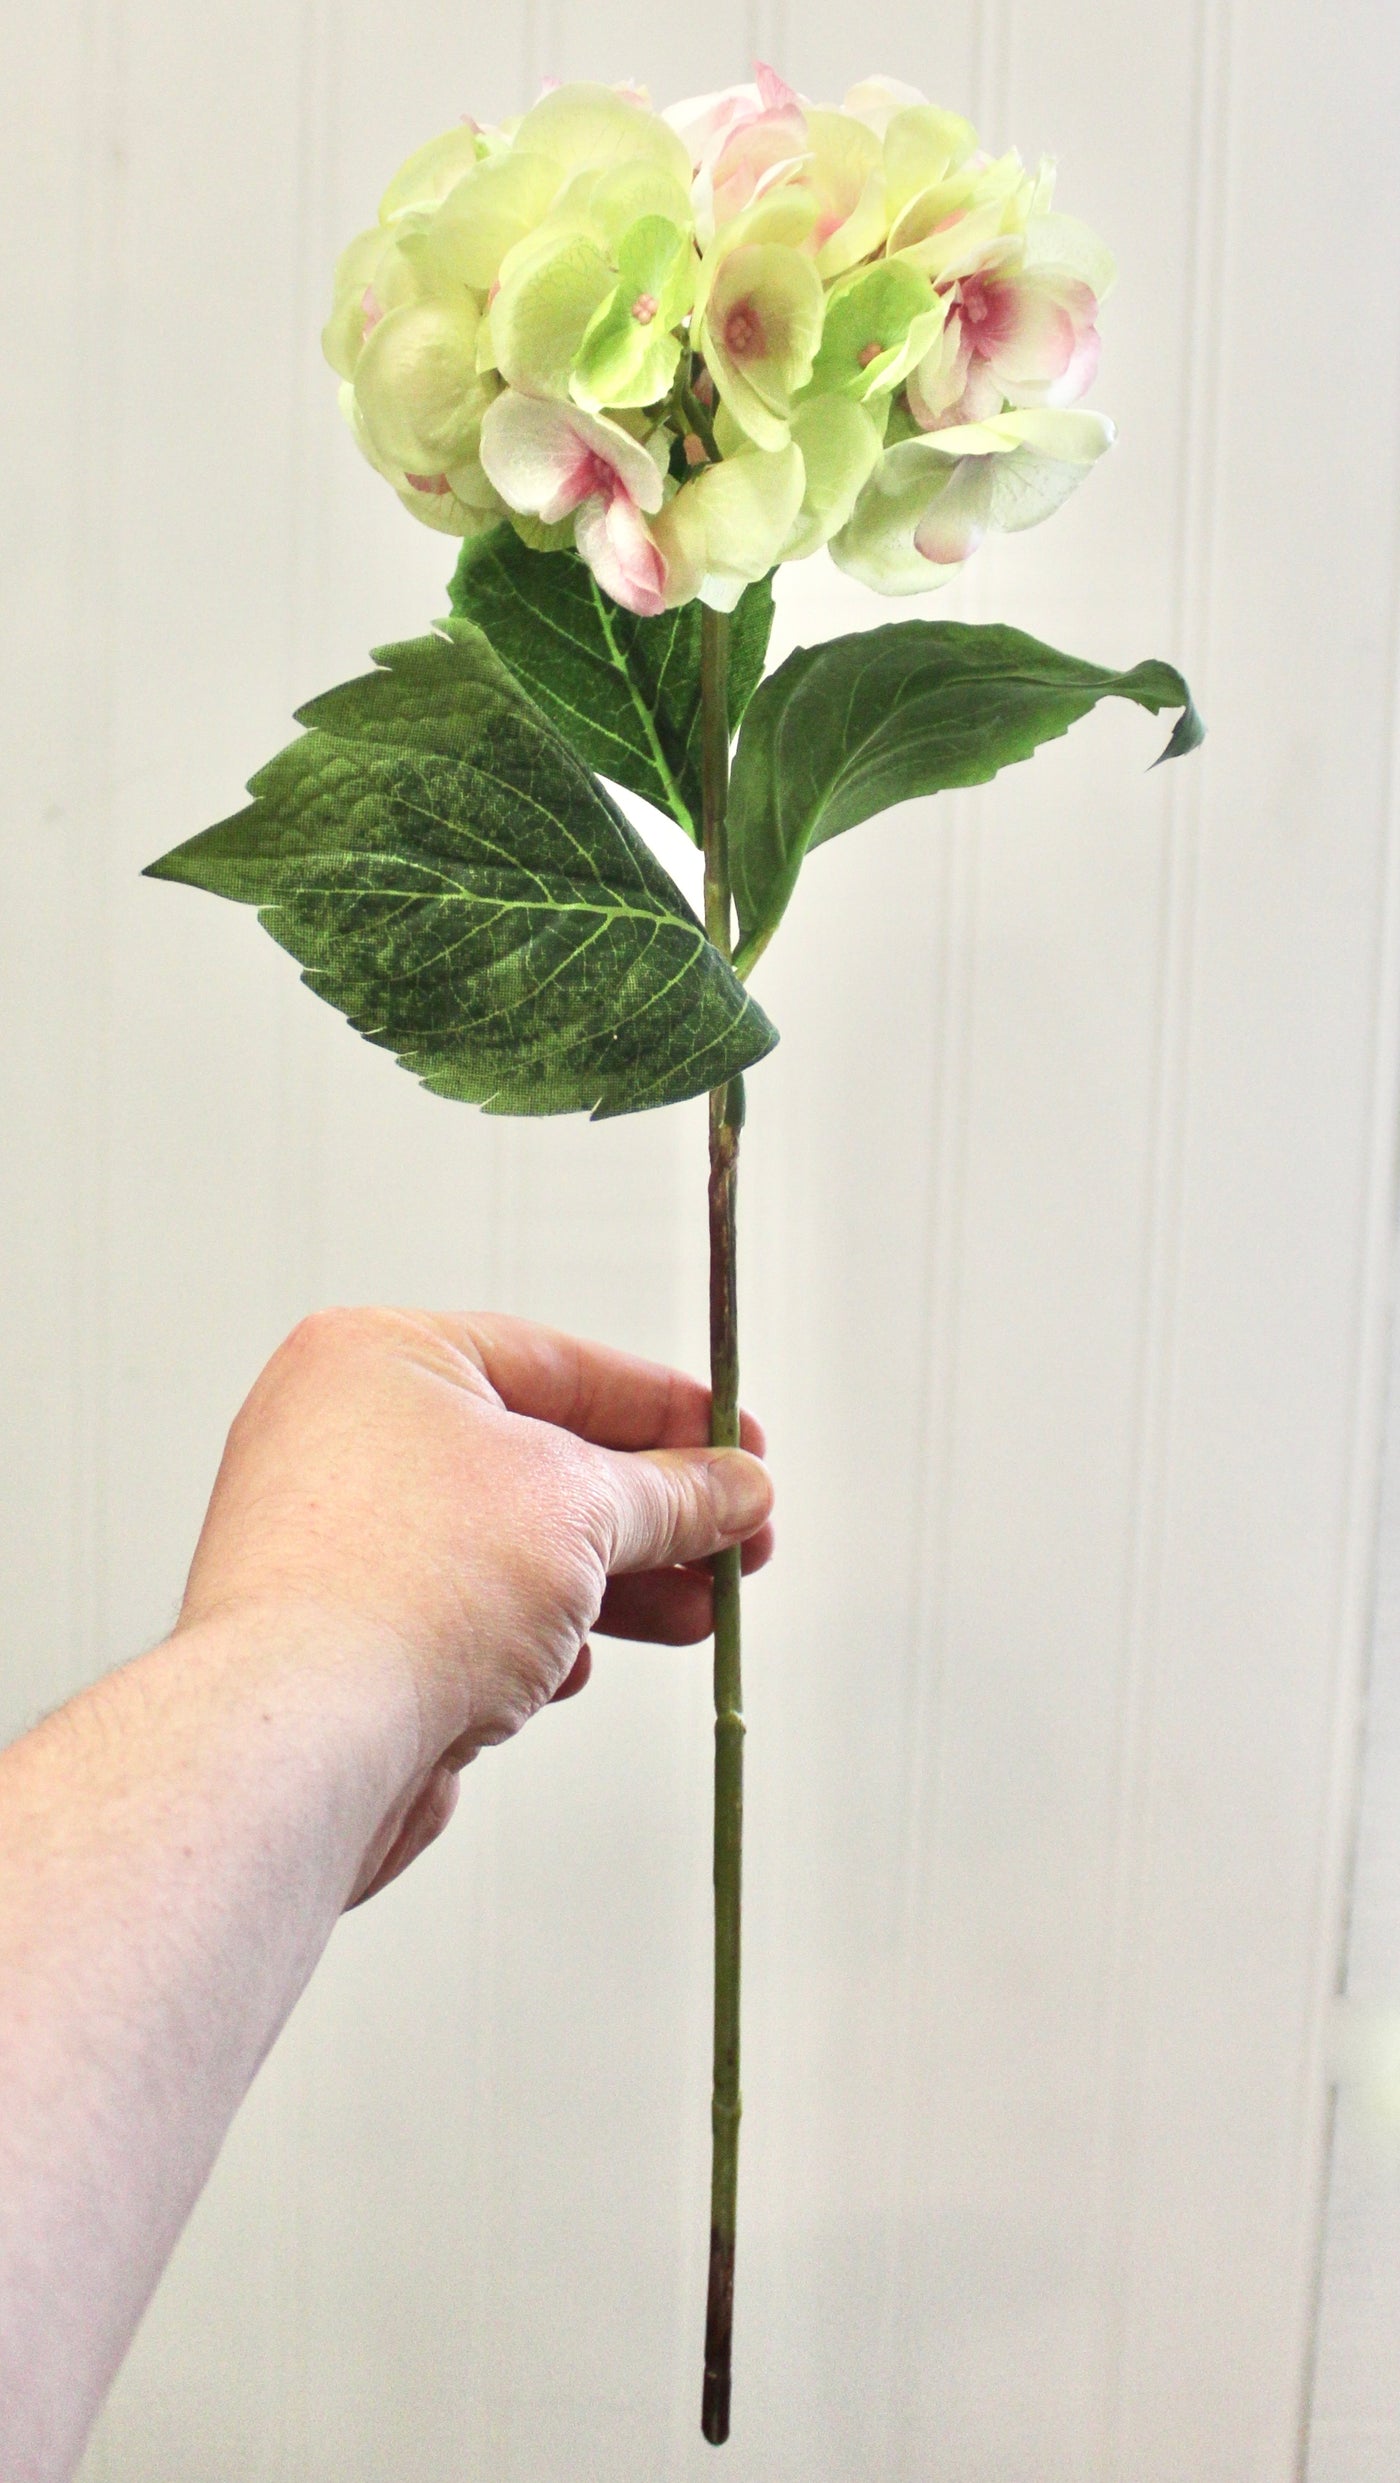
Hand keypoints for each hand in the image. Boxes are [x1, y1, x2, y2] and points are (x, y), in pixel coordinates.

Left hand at [178, 1309, 773, 1900]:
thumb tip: (737, 1489)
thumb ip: (671, 1493)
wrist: (297, 1739)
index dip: (667, 1410)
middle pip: (542, 1464)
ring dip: (618, 1584)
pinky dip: (536, 1641)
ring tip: (706, 1612)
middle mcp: (349, 1440)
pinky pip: (472, 1621)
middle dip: (654, 1513)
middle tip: (742, 1543)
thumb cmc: (408, 1585)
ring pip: (515, 1550)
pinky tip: (572, 1668)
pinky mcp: (353, 1639)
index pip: (556, 1366)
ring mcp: (345, 1543)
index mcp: (382, 1360)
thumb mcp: (579, 1507)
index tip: (743, 1448)